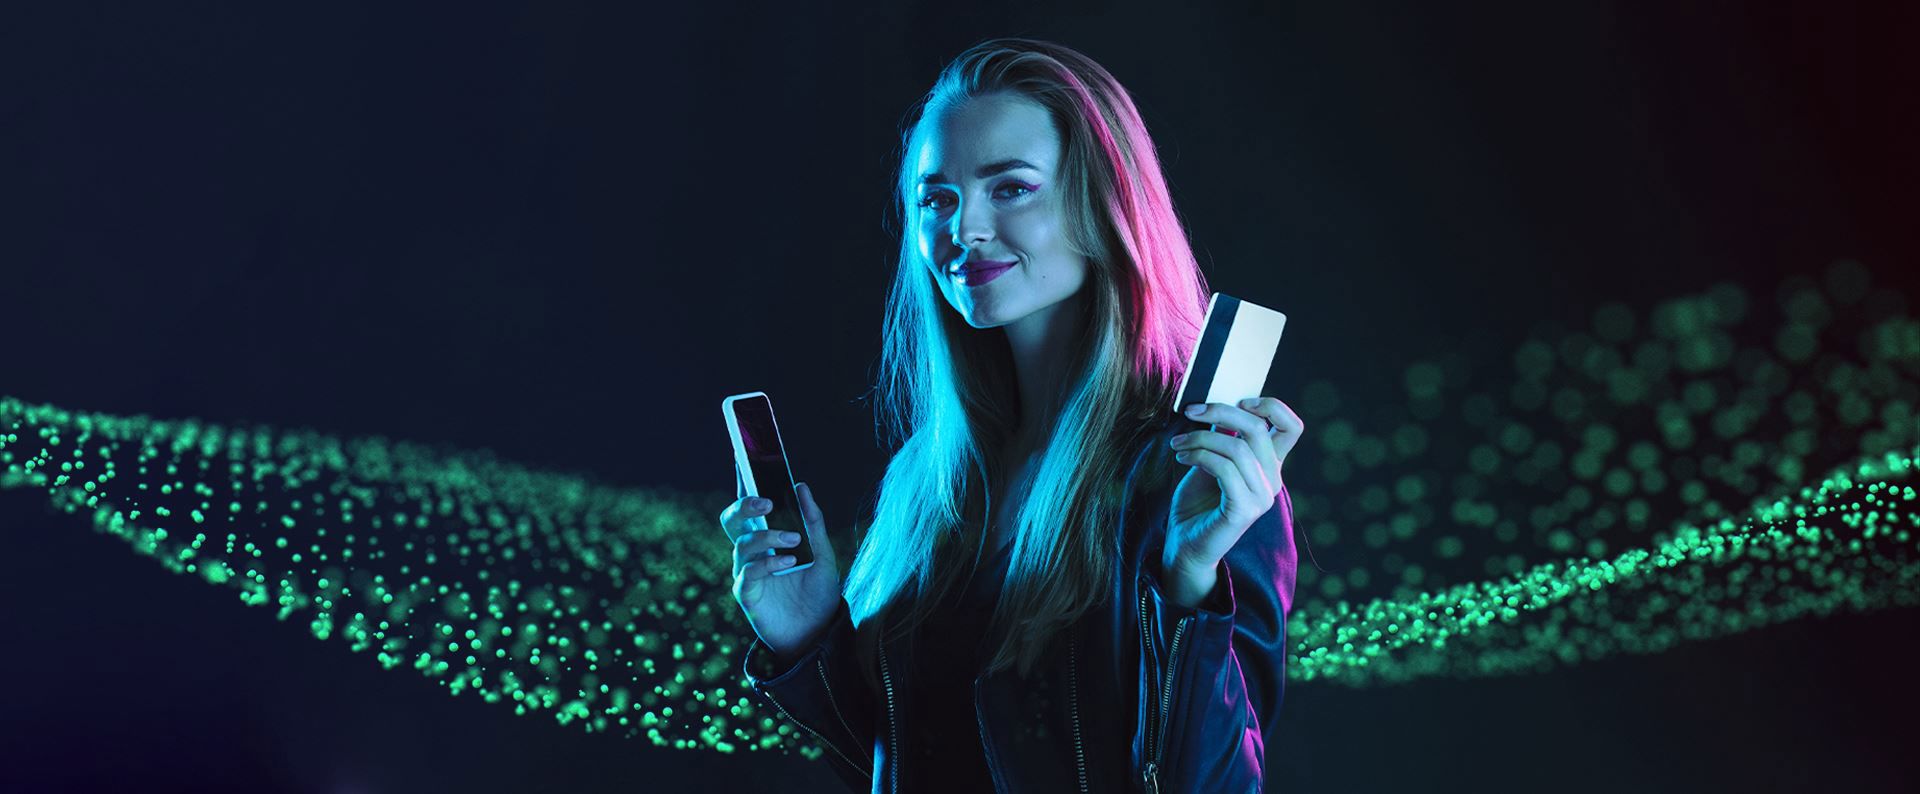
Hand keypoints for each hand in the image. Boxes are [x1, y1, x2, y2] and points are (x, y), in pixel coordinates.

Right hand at [720, 466, 842, 663]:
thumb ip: (813, 523)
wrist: (819, 635)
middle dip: (744, 505)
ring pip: (741, 544)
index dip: (742, 480)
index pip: (750, 504)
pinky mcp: (747, 595)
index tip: (742, 454)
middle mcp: (753, 553)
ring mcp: (747, 573)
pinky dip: (766, 564)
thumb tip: (802, 486)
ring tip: (793, 542)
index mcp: (768, 538)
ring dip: (767, 538)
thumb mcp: (823, 555)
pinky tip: (787, 564)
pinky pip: (747, 572)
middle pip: (732, 519)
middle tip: (766, 503)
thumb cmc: (817, 595)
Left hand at [1164, 396, 1304, 575]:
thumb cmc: (1197, 502)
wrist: (1185, 544)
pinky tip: (1182, 458)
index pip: (1291, 428)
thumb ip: (1221, 435)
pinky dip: (1199, 456)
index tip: (1240, 401)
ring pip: (1237, 448)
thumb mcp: (1210, 459)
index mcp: (1269, 465)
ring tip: (1178, 444)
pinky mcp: (1245, 510)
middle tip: (1190, 412)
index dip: (1272, 407)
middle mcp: (1272, 480)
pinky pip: (1224, 469)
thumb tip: (1217, 405)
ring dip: (1200, 438)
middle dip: (1221, 411)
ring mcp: (1262, 497)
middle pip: (1257, 429)